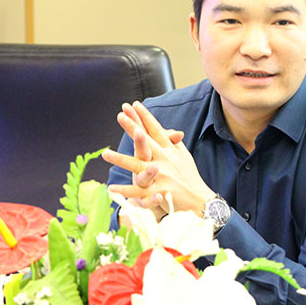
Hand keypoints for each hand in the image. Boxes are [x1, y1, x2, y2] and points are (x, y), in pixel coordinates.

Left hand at [104, 102, 214, 216]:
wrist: (200, 200)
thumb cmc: (190, 177)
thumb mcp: (183, 156)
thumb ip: (174, 143)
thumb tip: (172, 131)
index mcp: (170, 150)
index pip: (156, 130)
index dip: (145, 117)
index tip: (134, 104)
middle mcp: (165, 160)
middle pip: (146, 141)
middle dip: (133, 128)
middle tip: (120, 115)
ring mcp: (161, 176)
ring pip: (137, 165)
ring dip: (120, 159)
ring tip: (105, 153)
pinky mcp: (158, 192)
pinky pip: (138, 191)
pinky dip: (125, 191)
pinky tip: (111, 188)